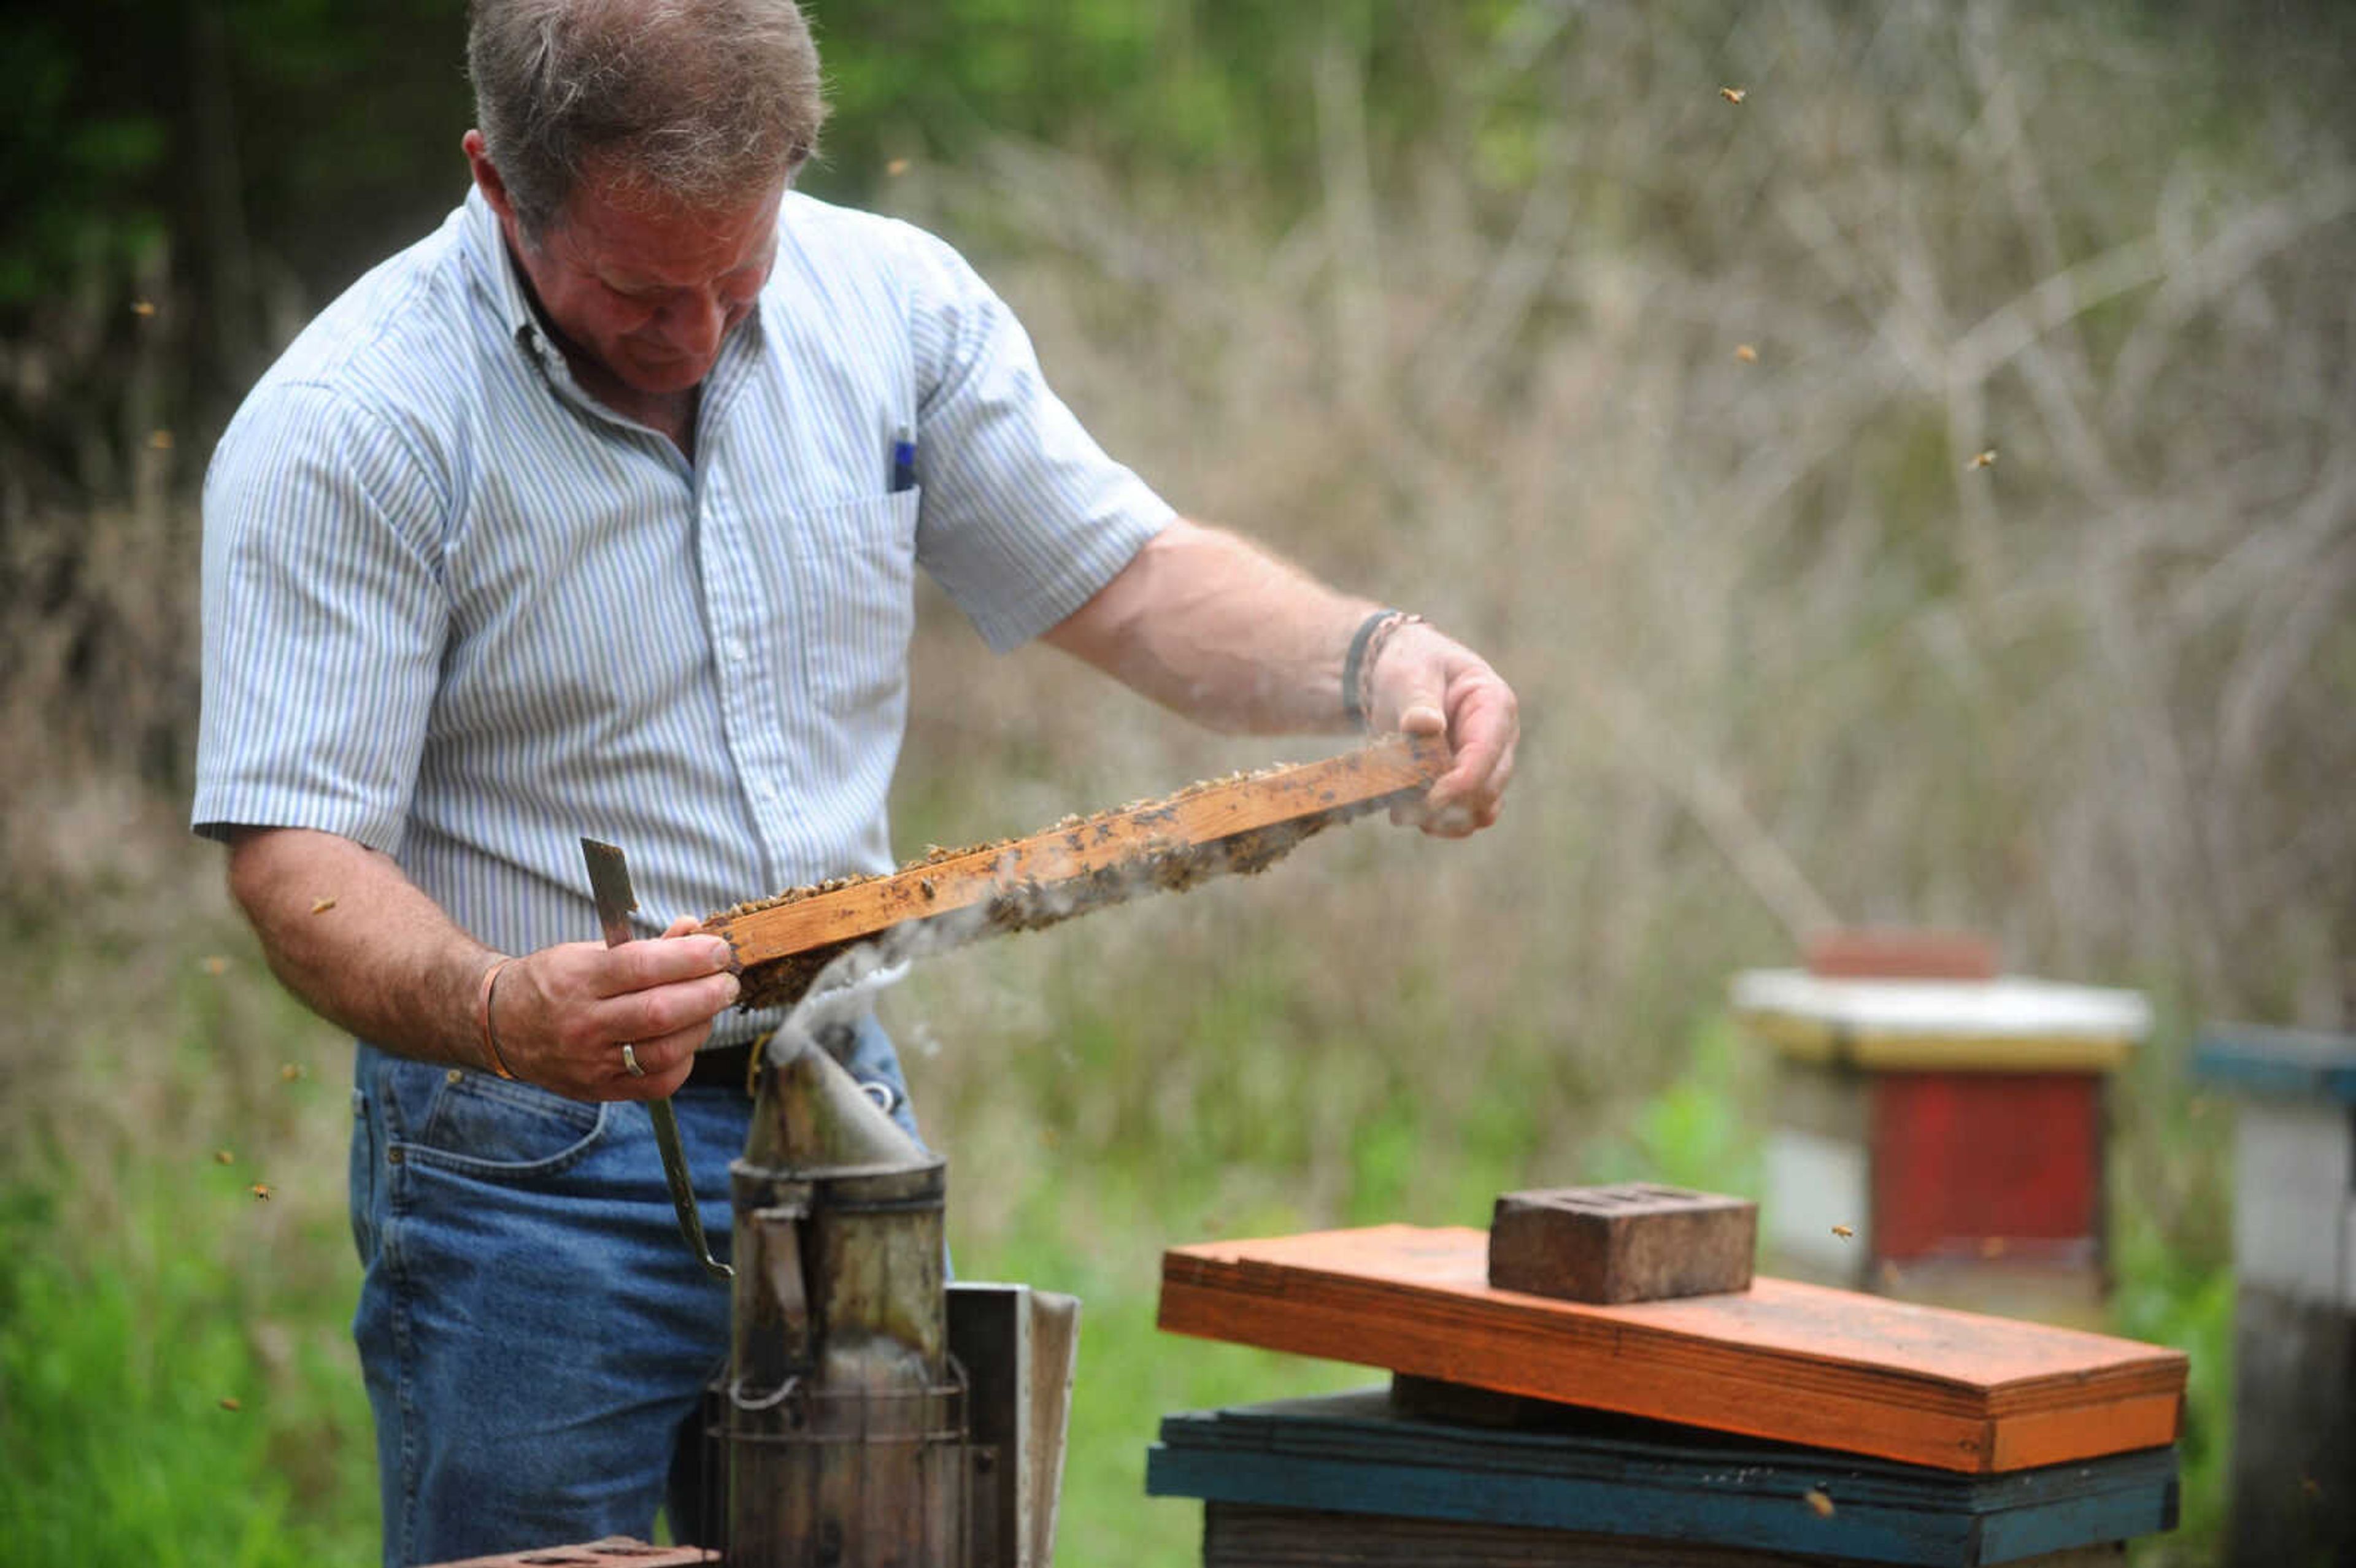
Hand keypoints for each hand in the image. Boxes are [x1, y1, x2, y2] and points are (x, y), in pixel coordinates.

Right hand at [486, 916, 739, 1100]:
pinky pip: (656, 1083)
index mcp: (579, 979)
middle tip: (728, 982)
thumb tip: (695, 929)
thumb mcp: (590, 952)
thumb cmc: (554, 981)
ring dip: (701, 1026)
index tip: (720, 951)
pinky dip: (684, 1060)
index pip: (644, 967)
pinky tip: (688, 1040)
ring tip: (711, 1007)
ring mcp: (591, 1062)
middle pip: (660, 1013)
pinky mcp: (599, 1089)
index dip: (690, 958)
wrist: (501, 1025)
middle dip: (707, 995)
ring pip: (664, 1051)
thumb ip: (646, 947)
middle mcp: (584, 1023)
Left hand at [1367, 622, 1518, 837]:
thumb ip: (1417, 700)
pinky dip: (1438, 822)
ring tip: (1401, 812)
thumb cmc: (1410, 665)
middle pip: (1488, 790)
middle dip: (1446, 805)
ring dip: (1442, 820)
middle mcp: (1500, 739)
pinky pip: (1465, 816)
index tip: (1427, 799)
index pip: (1486, 755)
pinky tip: (1407, 812)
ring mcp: (1488, 764)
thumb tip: (1426, 724)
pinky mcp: (1470, 783)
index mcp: (1495, 704)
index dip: (1460, 783)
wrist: (1399, 675)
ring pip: (1480, 811)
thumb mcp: (1409, 673)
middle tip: (1401, 812)